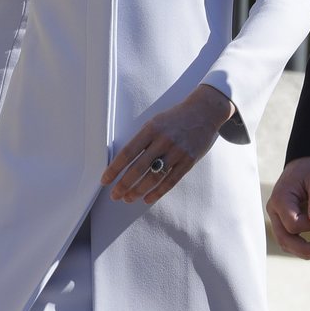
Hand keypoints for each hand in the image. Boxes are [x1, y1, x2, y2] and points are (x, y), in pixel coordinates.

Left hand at [101, 84, 234, 204]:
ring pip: (154, 177)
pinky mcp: (188, 160)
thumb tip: (123, 161)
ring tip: (128, 198)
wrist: (204, 112)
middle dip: (124, 184)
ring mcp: (177, 151)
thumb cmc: (175, 118)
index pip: (128, 152)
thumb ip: (142, 139)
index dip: (115, 168)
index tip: (105, 180)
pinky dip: (157, 192)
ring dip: (138, 190)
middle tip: (115, 195)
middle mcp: (163, 140)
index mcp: (151, 129)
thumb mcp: (155, 121)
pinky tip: (147, 198)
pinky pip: (171, 180)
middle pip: (139, 168)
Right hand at [266, 157, 309, 258]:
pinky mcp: (283, 220)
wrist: (309, 163)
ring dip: (303, 250)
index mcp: (280, 199)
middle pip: (284, 238)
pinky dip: (301, 245)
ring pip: (285, 242)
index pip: (293, 225)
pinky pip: (289, 238)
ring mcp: (277, 216)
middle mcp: (274, 210)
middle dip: (304, 249)